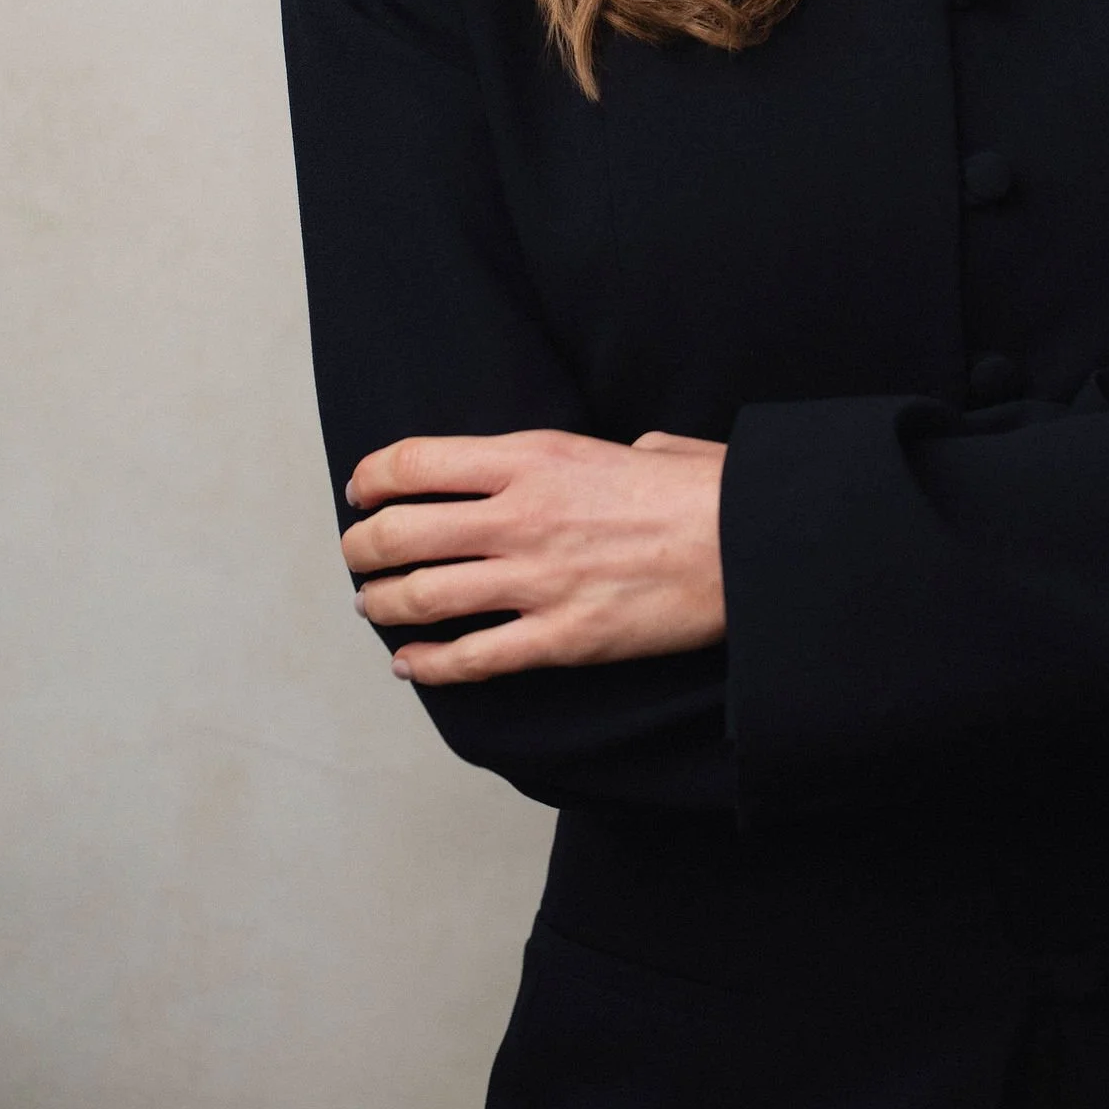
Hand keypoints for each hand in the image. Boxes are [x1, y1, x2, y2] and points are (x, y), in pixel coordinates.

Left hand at [340, 428, 725, 684]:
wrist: (750, 544)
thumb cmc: (705, 492)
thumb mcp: (642, 445)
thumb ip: (603, 458)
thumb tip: (621, 459)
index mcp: (535, 457)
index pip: (416, 461)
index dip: (373, 479)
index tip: (362, 491)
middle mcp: (521, 516)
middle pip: (400, 533)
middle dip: (362, 548)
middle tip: (358, 555)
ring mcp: (536, 581)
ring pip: (421, 597)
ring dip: (382, 605)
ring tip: (374, 606)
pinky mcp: (560, 638)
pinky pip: (470, 658)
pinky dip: (428, 664)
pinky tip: (411, 663)